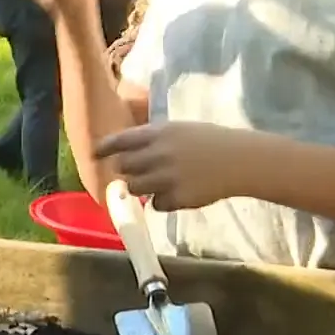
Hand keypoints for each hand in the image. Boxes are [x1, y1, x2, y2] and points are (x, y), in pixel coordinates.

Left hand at [96, 121, 268, 210]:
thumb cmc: (208, 141)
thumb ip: (150, 139)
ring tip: (157, 183)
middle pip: (123, 167)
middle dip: (126, 170)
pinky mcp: (178, 198)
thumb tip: (122, 151)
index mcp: (158, 133)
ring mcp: (167, 177)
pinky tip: (178, 193)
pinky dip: (163, 202)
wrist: (240, 161)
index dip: (104, 148)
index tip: (94, 154)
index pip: (121, 140)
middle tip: (137, 172)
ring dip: (140, 188)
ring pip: (134, 188)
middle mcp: (159, 154)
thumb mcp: (177, 130)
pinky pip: (156, 205)